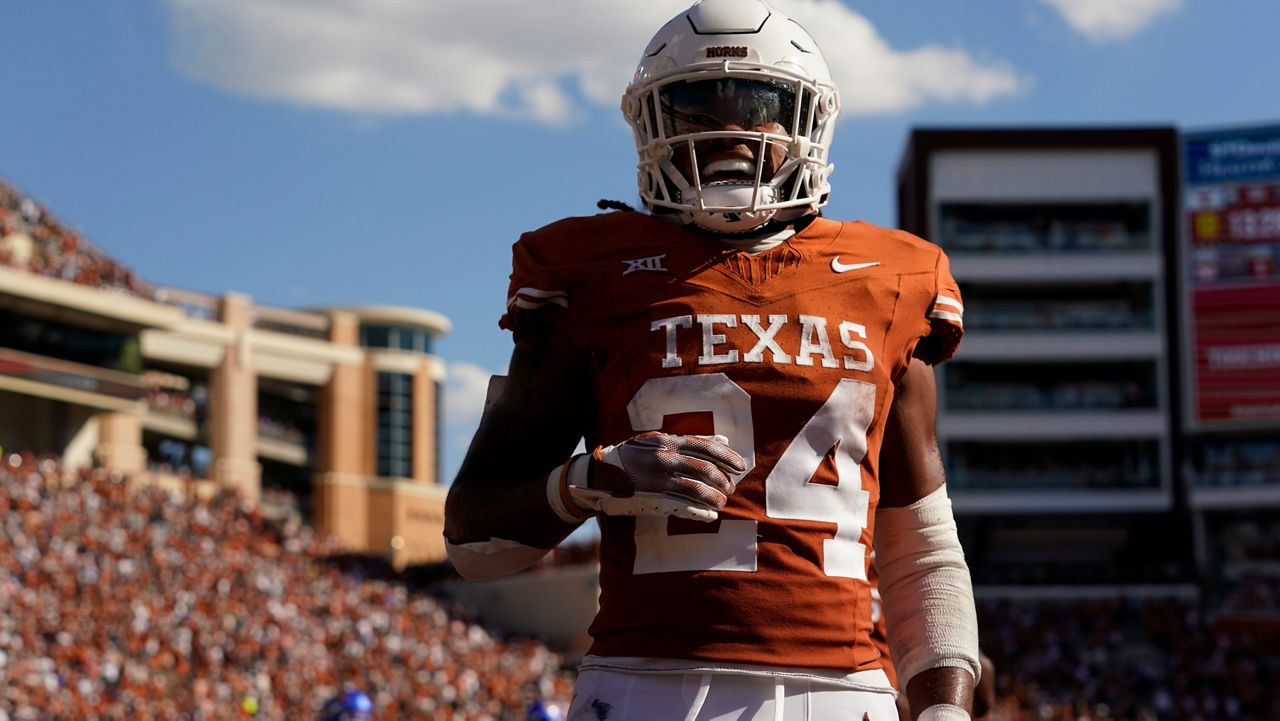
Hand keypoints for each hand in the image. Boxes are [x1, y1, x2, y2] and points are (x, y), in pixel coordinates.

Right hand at [568, 432, 746, 520]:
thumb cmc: (632, 456)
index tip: (742, 466)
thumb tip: (723, 441)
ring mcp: (659, 480)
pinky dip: (700, 512)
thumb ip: (689, 441)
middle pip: (705, 469)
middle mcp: (665, 459)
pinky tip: (709, 516)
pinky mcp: (652, 499)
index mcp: (667, 442)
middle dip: (723, 481)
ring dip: (714, 498)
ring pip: (697, 490)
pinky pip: (683, 507)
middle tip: (730, 488)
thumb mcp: (657, 441)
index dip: (727, 458)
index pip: (706, 447)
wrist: (597, 475)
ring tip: (722, 503)